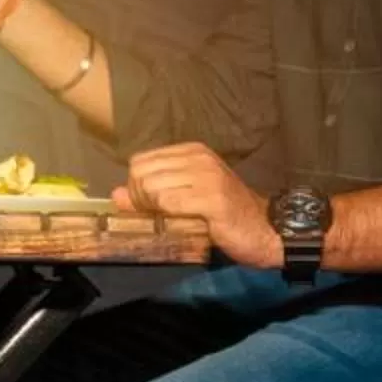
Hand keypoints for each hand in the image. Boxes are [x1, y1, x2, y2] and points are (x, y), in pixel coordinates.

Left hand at [117, 143, 281, 268]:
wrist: (266, 229)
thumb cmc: (225, 215)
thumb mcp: (186, 197)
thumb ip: (151, 193)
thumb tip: (116, 195)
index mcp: (192, 152)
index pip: (141, 161)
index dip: (135, 187)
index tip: (147, 206)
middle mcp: (199, 158)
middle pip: (142, 173)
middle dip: (139, 199)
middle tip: (155, 217)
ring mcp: (207, 177)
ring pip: (152, 188)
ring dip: (152, 210)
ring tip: (168, 221)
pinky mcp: (213, 199)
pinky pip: (170, 203)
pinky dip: (166, 216)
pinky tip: (179, 223)